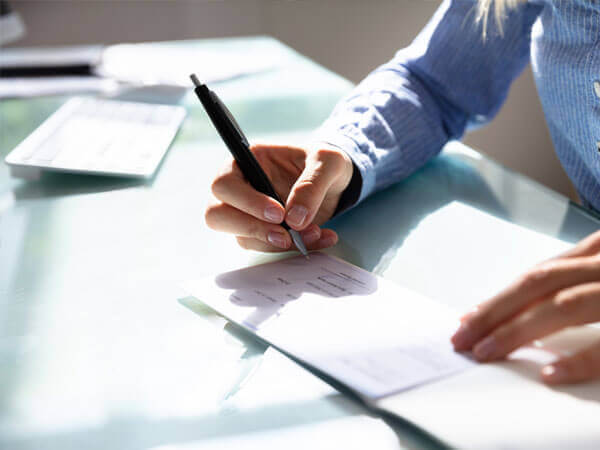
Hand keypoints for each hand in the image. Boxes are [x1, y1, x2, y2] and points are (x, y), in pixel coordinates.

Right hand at [205, 143, 353, 251]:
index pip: (225, 184)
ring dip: (277, 243)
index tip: (279, 214)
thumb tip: (295, 218)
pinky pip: (266, 248)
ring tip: (314, 233)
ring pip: (242, 237)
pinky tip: (319, 238)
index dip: (247, 202)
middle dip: (251, 229)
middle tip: (285, 235)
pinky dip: (293, 248)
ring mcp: (248, 213)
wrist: (337, 183)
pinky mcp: (262, 232)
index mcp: (248, 160)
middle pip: (217, 215)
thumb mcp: (328, 162)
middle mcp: (241, 187)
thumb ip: (312, 185)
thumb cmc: (325, 164)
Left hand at [451, 230, 599, 384]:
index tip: (468, 318)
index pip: (539, 275)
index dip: (500, 297)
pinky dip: (579, 360)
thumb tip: (529, 307)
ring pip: (564, 305)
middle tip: (461, 338)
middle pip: (539, 283)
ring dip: (518, 330)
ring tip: (485, 352)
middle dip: (494, 312)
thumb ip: (577, 280)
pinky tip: (549, 373)